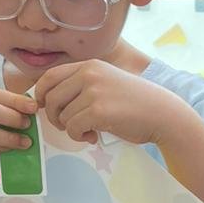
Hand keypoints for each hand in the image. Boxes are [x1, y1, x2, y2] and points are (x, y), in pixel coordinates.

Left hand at [34, 60, 181, 145]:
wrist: (163, 114)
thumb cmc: (136, 103)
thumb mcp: (106, 83)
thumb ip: (82, 86)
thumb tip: (47, 100)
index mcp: (89, 65)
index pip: (49, 76)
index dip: (40, 94)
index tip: (44, 107)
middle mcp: (89, 74)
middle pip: (50, 97)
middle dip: (54, 116)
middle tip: (68, 126)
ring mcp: (93, 91)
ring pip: (61, 116)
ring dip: (70, 129)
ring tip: (88, 131)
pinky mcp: (98, 111)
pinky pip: (72, 128)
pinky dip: (79, 137)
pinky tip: (93, 137)